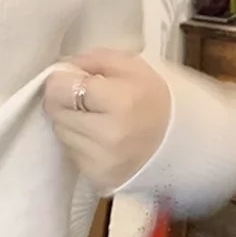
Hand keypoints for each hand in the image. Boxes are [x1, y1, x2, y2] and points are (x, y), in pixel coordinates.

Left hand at [43, 49, 170, 189]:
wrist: (181, 142)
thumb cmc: (153, 97)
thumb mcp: (131, 65)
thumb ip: (92, 60)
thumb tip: (61, 68)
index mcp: (121, 101)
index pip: (60, 87)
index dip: (62, 78)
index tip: (72, 77)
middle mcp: (109, 135)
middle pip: (54, 109)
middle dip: (64, 99)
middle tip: (86, 97)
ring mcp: (102, 160)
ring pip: (60, 130)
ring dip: (70, 120)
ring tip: (96, 117)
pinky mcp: (98, 176)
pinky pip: (70, 151)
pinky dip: (79, 140)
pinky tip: (100, 136)